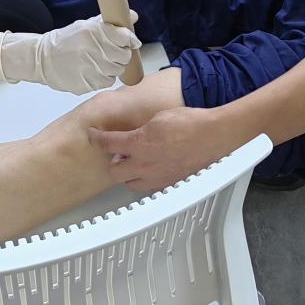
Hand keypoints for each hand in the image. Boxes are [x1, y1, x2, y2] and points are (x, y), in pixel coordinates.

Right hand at [0, 14, 140, 94]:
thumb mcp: (84, 26)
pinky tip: (93, 71)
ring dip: (113, 67)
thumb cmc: (65, 41)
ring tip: (100, 62)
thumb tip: (133, 17)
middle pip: (124, 56)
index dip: (129, 40)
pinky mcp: (86, 84)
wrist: (42, 59)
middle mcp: (92, 50)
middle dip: (122, 54)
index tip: (129, 41)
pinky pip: (106, 82)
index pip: (124, 37)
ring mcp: (89, 69)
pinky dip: (104, 77)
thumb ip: (109, 23)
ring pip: (117, 71)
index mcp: (92, 32)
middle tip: (113, 53)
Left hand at [88, 106, 240, 191]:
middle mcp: (143, 164)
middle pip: (113, 172)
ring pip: (130, 184)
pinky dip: (145, 180)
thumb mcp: (158, 118)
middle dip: (112, 162)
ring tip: (134, 163)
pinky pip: (149, 187)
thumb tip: (135, 133)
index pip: (107, 143)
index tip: (93, 135)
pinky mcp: (169, 184)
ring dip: (128, 174)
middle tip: (117, 152)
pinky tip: (152, 169)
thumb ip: (141, 129)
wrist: (212, 136)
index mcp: (138, 143)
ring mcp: (156, 177)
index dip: (96, 138)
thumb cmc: (189, 123)